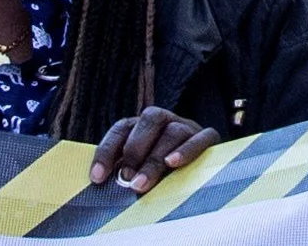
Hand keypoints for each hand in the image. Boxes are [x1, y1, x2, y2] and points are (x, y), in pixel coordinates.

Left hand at [90, 107, 216, 191]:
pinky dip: (187, 150)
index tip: (97, 178)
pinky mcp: (210, 137)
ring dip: (154, 159)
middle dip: (134, 151)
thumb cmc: (163, 174)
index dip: (106, 151)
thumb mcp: (140, 170)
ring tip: (141, 184)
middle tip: (126, 180)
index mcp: (143, 125)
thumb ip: (126, 172)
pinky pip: (201, 138)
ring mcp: (188, 126)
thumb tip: (104, 187)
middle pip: (150, 120)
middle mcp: (166, 120)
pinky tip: (173, 163)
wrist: (204, 169)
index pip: (122, 128)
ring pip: (173, 131)